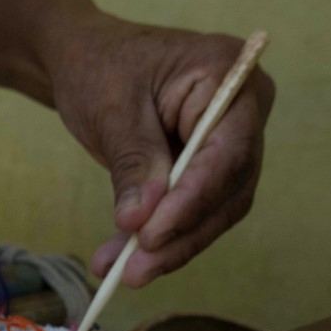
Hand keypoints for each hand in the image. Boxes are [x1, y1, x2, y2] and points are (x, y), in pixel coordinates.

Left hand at [50, 17, 274, 286]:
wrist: (86, 58)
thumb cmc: (100, 67)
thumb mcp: (111, 110)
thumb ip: (133, 164)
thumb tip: (140, 221)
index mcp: (229, 74)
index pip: (228, 151)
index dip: (194, 200)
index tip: (154, 235)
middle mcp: (243, 110)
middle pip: (228, 188)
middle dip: (181, 234)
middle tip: (136, 270)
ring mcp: (230, 140)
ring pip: (214, 209)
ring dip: (170, 246)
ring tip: (124, 272)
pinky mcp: (208, 168)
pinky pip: (194, 210)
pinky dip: (160, 238)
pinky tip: (123, 261)